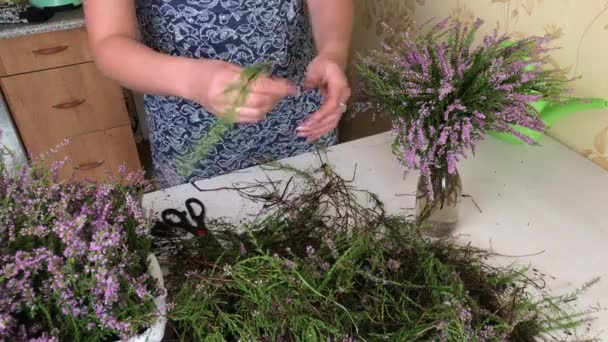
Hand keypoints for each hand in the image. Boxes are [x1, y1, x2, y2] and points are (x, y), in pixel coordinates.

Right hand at [182, 59, 297, 122]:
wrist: (188, 82)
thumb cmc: (208, 69)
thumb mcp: (230, 66)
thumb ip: (250, 76)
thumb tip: (272, 81)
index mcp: (227, 81)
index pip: (260, 87)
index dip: (278, 88)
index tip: (292, 87)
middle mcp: (227, 99)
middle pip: (260, 103)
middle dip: (276, 97)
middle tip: (283, 90)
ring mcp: (226, 111)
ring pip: (257, 114)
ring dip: (270, 106)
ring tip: (272, 96)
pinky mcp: (226, 118)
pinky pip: (250, 119)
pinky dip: (260, 113)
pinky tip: (262, 105)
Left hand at [297, 55, 350, 141]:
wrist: (334, 61)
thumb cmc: (324, 63)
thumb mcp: (317, 66)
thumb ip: (312, 78)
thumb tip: (307, 88)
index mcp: (339, 87)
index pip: (331, 105)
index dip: (320, 115)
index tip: (308, 122)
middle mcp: (343, 98)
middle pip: (332, 117)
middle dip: (317, 126)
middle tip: (301, 131)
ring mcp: (341, 104)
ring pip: (332, 123)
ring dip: (318, 131)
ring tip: (304, 135)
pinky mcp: (336, 109)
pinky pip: (330, 122)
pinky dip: (321, 130)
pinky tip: (311, 136)